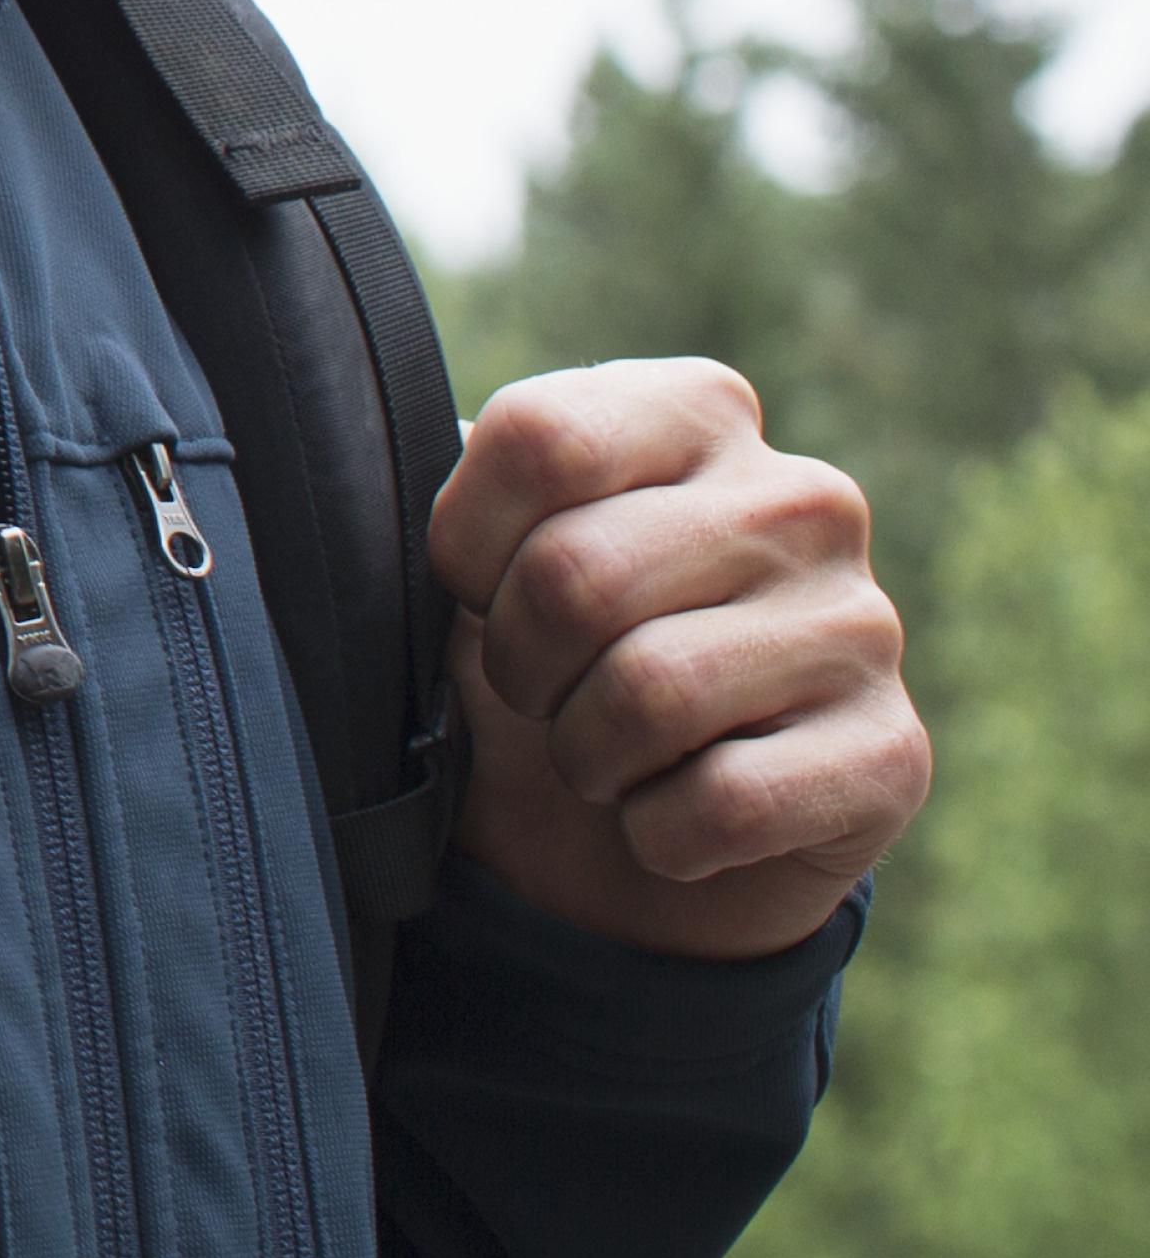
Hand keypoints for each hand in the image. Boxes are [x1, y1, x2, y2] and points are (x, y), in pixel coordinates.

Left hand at [431, 360, 926, 962]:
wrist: (622, 845)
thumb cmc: (544, 666)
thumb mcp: (483, 567)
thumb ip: (452, 504)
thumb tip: (364, 485)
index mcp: (696, 412)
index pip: (539, 437)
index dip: (468, 545)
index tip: (480, 591)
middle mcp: (803, 498)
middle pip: (579, 573)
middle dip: (521, 667)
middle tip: (545, 694)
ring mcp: (864, 624)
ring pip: (651, 692)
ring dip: (587, 756)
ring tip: (609, 753)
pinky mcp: (893, 754)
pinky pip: (724, 803)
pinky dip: (659, 834)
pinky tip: (678, 815)